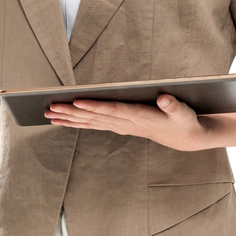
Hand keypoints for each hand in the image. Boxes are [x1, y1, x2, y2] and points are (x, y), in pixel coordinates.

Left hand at [45, 94, 211, 151]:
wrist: (185, 137)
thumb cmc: (184, 120)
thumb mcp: (184, 112)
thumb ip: (174, 105)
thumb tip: (164, 98)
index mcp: (141, 117)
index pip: (113, 110)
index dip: (95, 107)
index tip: (77, 102)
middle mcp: (127, 123)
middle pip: (96, 118)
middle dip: (72, 113)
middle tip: (51, 108)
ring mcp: (122, 126)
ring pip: (91, 123)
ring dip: (70, 119)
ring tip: (49, 114)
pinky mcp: (120, 126)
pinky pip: (95, 125)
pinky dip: (78, 122)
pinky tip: (63, 120)